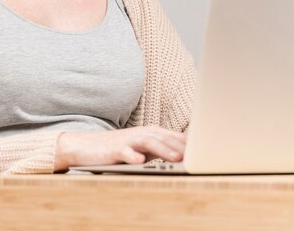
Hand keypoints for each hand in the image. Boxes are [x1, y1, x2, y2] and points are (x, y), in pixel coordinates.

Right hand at [53, 126, 185, 170]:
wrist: (87, 146)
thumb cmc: (119, 148)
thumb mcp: (142, 148)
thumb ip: (160, 149)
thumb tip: (183, 153)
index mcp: (150, 133)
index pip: (172, 135)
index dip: (188, 141)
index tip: (205, 147)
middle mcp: (141, 133)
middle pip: (164, 137)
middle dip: (180, 145)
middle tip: (196, 154)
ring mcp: (127, 140)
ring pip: (148, 143)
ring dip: (163, 150)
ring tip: (176, 158)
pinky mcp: (114, 150)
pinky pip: (125, 152)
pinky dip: (133, 156)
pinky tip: (140, 161)